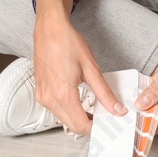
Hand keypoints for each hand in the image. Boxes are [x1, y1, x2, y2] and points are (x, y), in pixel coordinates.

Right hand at [31, 0, 123, 135]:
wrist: (49, 29)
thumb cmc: (68, 42)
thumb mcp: (91, 68)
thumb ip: (105, 93)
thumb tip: (117, 109)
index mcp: (62, 94)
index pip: (81, 125)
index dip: (96, 127)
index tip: (108, 123)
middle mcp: (49, 98)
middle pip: (72, 126)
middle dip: (88, 124)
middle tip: (103, 116)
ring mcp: (42, 96)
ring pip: (63, 119)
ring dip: (78, 118)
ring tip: (93, 107)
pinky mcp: (40, 93)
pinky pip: (55, 110)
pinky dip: (68, 110)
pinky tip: (78, 100)